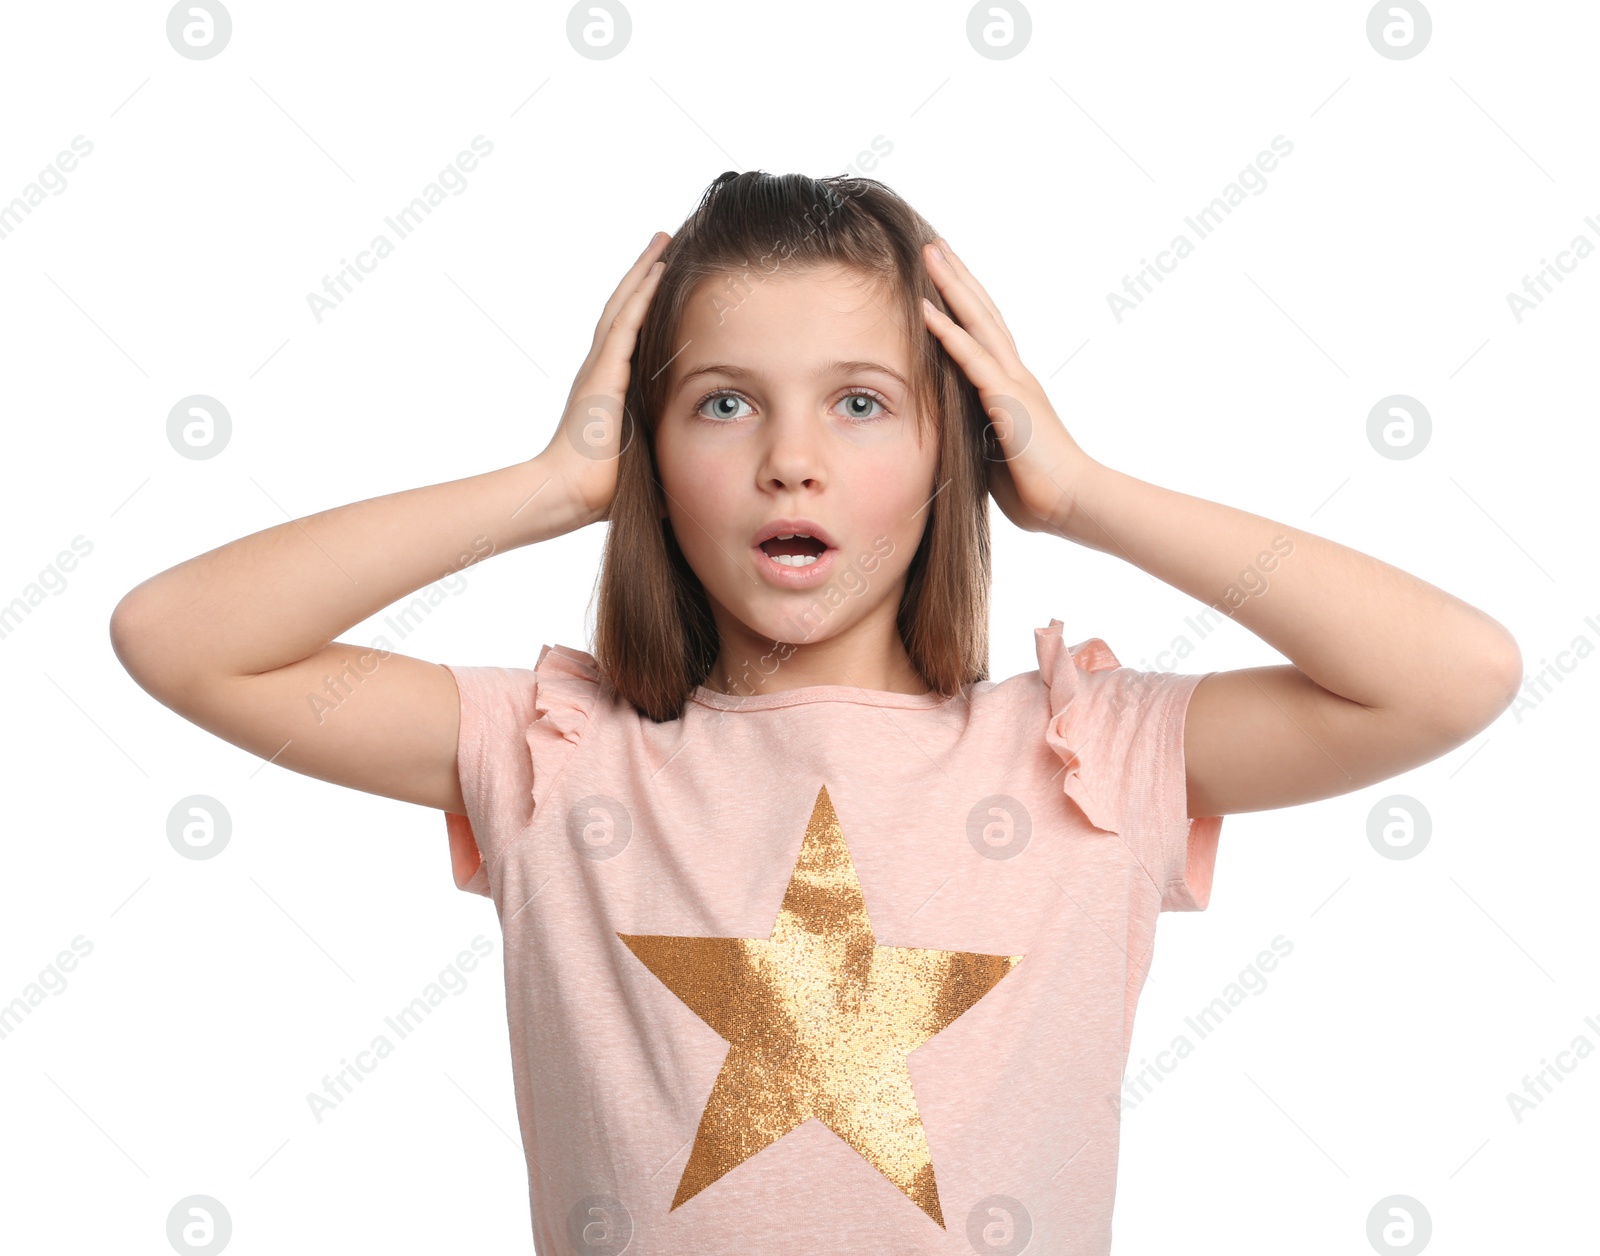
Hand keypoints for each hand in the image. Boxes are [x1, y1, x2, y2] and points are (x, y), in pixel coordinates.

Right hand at [536, 231, 670, 528]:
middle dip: (645, 274)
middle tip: (665, 242)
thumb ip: (668, 460)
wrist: (567, 494)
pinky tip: (656, 268)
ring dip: (644, 271)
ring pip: (625, 305)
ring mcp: (601, 367)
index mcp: (611, 387)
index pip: (633, 334)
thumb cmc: (601, 491)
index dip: (648, 304)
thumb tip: (699, 480)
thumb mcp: (646, 464)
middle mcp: (603, 369)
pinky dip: (641, 294)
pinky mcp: (603, 372)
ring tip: (663, 240)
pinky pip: (625, 323)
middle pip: (626, 308)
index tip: (667, 280)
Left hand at [920, 237, 1097, 537]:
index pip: (984, 335)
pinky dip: (947, 333)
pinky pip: (972, 359)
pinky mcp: (1007, 401)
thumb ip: (978, 435)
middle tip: (934, 245)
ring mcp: (1013, 383)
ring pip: (978, 322)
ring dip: (952, 287)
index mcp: (1012, 388)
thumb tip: (956, 436)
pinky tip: (926, 309)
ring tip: (930, 254)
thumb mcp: (997, 456)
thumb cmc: (1038, 489)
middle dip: (958, 278)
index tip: (942, 277)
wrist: (1073, 503)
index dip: (963, 304)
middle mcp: (1014, 376)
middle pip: (982, 313)